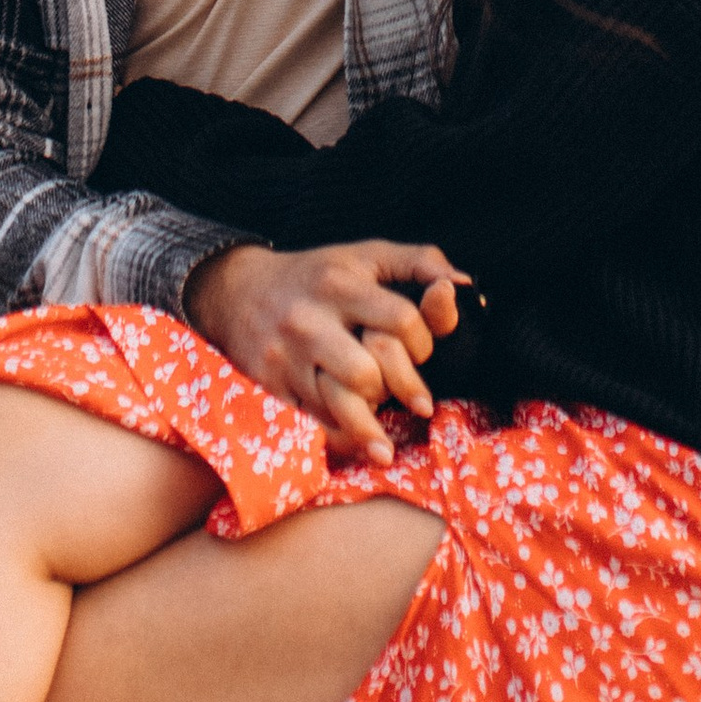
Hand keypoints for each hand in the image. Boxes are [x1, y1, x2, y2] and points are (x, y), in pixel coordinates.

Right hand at [186, 240, 466, 463]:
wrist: (236, 290)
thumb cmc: (317, 274)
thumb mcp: (365, 255)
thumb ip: (419, 262)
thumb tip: (464, 287)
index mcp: (340, 283)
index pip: (400, 320)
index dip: (423, 342)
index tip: (424, 352)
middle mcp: (311, 321)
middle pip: (368, 372)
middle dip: (400, 389)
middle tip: (418, 400)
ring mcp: (288, 358)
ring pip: (339, 405)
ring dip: (371, 427)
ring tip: (389, 444)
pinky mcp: (273, 387)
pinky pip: (313, 424)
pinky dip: (342, 439)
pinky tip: (362, 446)